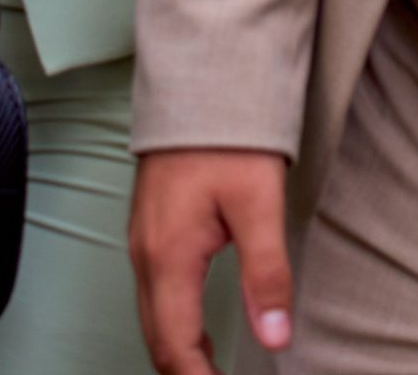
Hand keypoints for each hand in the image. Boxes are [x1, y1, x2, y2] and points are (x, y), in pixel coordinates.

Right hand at [131, 148, 292, 371]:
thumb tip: (275, 336)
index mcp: (167, 255)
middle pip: (157, 339)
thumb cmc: (227, 131)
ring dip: (178, 352)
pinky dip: (171, 323)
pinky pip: (153, 291)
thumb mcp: (259, 203)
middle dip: (185, 374)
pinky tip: (194, 329)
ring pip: (152, 317)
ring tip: (210, 374)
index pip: (176, 347)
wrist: (200, 73)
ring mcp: (142, 237)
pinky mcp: (150, 224)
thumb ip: (266, 273)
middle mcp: (145, 252)